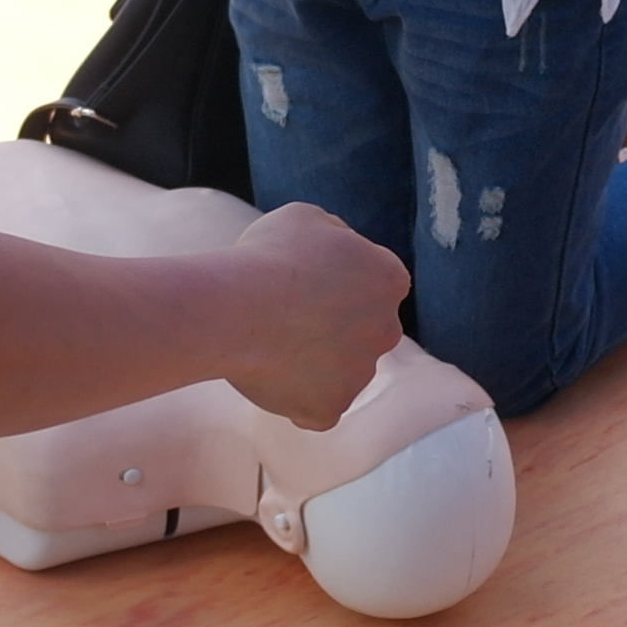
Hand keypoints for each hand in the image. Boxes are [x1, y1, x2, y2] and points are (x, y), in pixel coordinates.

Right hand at [220, 201, 407, 429]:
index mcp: (388, 279)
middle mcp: (386, 330)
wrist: (237, 311)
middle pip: (364, 332)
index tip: (310, 285)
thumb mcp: (306, 218)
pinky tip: (269, 376)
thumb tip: (339, 251)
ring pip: (341, 371)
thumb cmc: (268, 257)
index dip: (343, 285)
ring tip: (269, 344)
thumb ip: (336, 237)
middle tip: (289, 317)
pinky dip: (297, 398)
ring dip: (315, 362)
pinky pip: (317, 407)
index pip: (377, 285)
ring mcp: (361, 374)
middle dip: (336, 327)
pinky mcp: (331, 408)